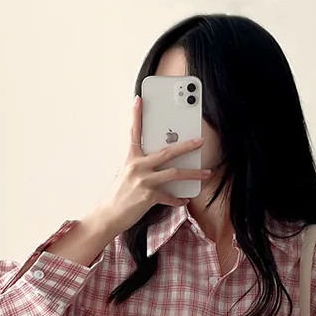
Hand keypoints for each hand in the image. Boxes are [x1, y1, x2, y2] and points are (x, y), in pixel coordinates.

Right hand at [112, 95, 188, 233]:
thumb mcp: (127, 174)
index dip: (136, 115)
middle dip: (187, 146)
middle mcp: (137, 167)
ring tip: (206, 173)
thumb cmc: (119, 195)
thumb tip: (159, 161)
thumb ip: (141, 165)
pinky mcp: (148, 197)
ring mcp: (143, 181)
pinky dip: (178, 199)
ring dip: (193, 173)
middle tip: (200, 141)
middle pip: (167, 152)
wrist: (109, 215)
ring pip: (174, 173)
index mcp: (131, 158)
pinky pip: (169, 196)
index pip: (134, 132)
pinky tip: (184, 199)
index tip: (139, 100)